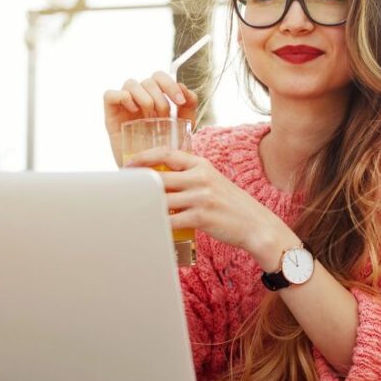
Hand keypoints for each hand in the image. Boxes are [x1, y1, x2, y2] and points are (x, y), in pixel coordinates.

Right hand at [103, 72, 197, 166]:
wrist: (154, 173)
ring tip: (150, 118)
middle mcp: (139, 99)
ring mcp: (124, 107)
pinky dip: (123, 97)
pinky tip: (134, 112)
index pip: (159, 77)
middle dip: (160, 97)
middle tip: (164, 117)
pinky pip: (110, 95)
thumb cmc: (167, 150)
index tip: (180, 102)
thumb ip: (189, 106)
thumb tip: (184, 88)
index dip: (170, 84)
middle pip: (147, 80)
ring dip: (145, 98)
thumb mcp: (184, 126)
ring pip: (130, 83)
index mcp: (155, 98)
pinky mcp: (110, 117)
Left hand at [125, 147, 295, 263]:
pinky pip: (171, 220)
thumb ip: (190, 176)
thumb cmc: (231, 205)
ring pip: (162, 200)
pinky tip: (152, 226)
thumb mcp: (213, 181)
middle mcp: (200, 177)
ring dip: (147, 207)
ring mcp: (201, 197)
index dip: (143, 158)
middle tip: (124, 191)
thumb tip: (160, 179)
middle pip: (159, 178)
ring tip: (135, 210)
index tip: (128, 165)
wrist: (256, 224)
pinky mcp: (201, 217)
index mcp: (202, 165)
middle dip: (139, 185)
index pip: (166, 154)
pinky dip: (159, 224)